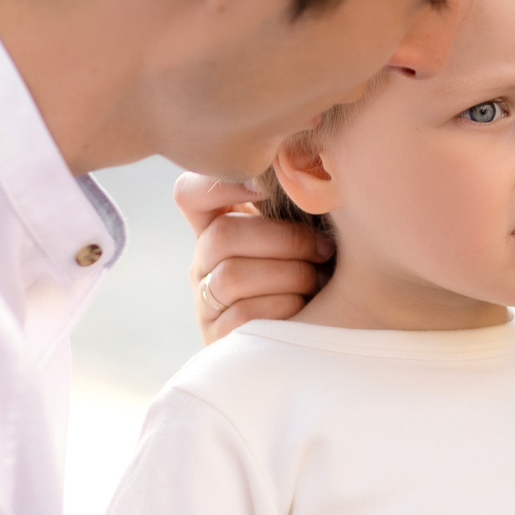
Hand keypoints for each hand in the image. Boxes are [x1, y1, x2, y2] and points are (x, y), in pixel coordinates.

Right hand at [176, 171, 329, 342]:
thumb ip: (293, 204)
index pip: (190, 193)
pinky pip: (244, 314)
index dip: (219, 184)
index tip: (266, 189)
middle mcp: (203, 261)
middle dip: (284, 240)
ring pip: (233, 276)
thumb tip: (302, 177)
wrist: (318, 334)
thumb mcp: (302, 231)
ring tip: (318, 280)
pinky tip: (305, 308)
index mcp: (217, 226)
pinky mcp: (217, 337)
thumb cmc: (316, 270)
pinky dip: (283, 307)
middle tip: (324, 249)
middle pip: (222, 234)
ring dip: (290, 275)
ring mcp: (205, 301)